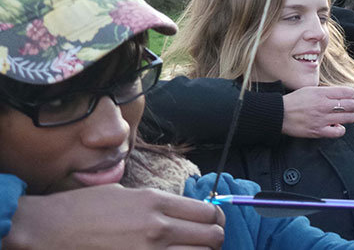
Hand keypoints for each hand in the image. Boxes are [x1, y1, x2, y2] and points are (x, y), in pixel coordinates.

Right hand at [4, 184, 224, 249]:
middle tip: (206, 238)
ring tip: (193, 249)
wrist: (52, 229)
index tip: (213, 220)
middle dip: (214, 237)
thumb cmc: (86, 208)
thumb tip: (182, 211)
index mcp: (156, 202)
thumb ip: (159, 202)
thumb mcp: (127, 193)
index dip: (216, 217)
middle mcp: (158, 227)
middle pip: (212, 236)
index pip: (208, 212)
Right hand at [282, 86, 353, 138]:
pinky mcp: (319, 131)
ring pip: (349, 118)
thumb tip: (341, 94)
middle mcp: (324, 105)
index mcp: (322, 93)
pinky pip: (338, 132)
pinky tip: (339, 126)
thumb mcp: (310, 90)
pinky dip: (341, 129)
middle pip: (352, 105)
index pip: (347, 92)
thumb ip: (326, 92)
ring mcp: (322, 119)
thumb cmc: (294, 101)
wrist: (280, 114)